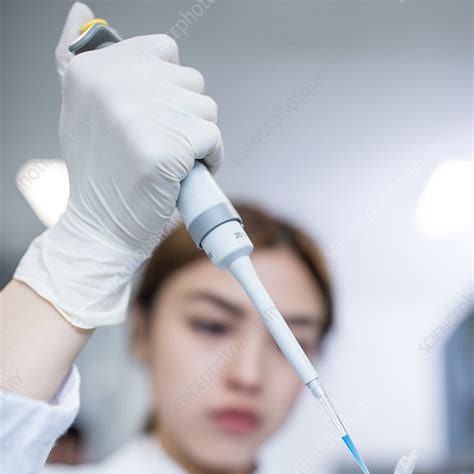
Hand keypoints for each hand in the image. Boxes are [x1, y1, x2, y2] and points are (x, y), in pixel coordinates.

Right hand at [14, 2, 222, 328]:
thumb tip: (79, 8)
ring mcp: (140, 115)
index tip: (152, 118)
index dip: (168, 89)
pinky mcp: (166, 147)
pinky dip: (209, 159)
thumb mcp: (79, 108)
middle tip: (159, 148)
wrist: (101, 229)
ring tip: (171, 163)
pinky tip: (183, 175)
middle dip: (184, 118)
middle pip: (190, 81)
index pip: (164, 51)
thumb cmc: (99, 175)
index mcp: (91, 70)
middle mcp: (113, 84)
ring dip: (197, 139)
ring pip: (205, 108)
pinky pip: (213, 137)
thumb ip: (80, 59)